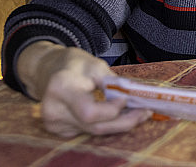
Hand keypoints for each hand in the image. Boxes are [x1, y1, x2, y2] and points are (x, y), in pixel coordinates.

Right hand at [18, 41, 151, 136]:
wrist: (49, 70)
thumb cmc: (74, 64)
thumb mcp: (95, 65)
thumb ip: (113, 83)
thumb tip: (135, 97)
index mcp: (62, 88)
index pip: (90, 112)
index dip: (112, 110)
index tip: (127, 98)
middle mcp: (54, 110)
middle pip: (94, 127)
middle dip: (124, 121)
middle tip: (146, 112)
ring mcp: (54, 124)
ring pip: (94, 131)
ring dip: (119, 124)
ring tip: (139, 113)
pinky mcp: (59, 130)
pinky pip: (88, 131)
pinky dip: (107, 124)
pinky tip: (121, 116)